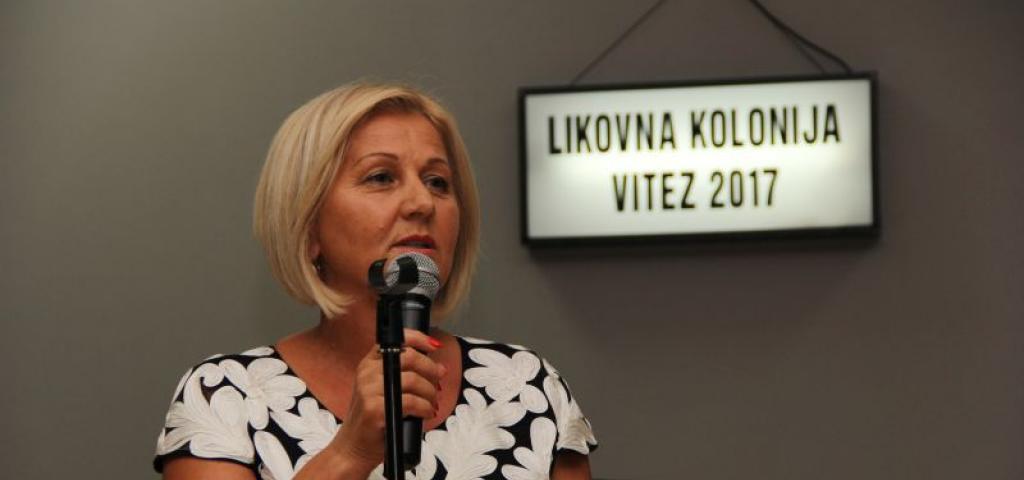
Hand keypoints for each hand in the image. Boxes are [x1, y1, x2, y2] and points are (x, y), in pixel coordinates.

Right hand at [326, 329, 445, 473]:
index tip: (434, 346)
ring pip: (413, 380)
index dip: (418, 339)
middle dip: (430, 368)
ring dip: (430, 392)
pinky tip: (427, 413)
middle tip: (439, 380)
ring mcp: (369, 390)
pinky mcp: (376, 409)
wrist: (352, 449)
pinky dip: (425, 407)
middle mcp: (366, 373)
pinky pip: (411, 402)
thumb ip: (403, 376)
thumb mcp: (383, 391)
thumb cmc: (373, 421)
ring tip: (433, 403)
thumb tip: (438, 367)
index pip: (394, 340)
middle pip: (409, 357)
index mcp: (368, 364)